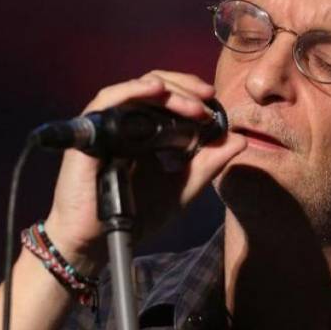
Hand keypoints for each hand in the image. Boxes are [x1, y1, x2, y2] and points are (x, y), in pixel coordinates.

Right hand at [42, 71, 246, 271]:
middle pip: (156, 87)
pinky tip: (155, 89)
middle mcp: (127, 121)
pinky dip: (133, 90)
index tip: (214, 104)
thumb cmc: (135, 215)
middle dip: (186, 89)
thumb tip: (240, 139)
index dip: (192, 93)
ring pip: (138, 89)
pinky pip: (108, 99)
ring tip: (194, 105)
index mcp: (146, 130)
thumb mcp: (183, 187)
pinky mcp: (90, 130)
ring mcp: (108, 123)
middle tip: (207, 102)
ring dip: (169, 91)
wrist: (98, 242)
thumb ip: (209, 164)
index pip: (169, 97)